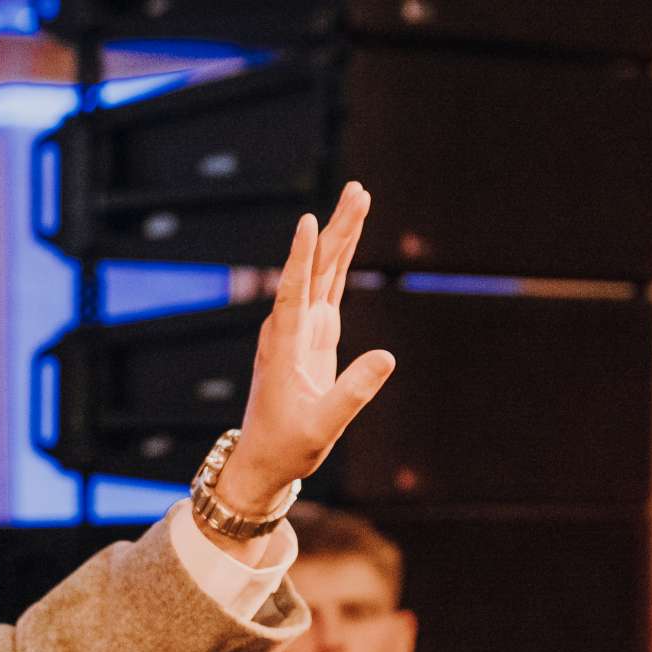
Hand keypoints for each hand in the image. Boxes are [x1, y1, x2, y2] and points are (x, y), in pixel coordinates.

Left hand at [215, 181, 397, 516]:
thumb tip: (386, 357)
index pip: (293, 292)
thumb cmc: (287, 447)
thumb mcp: (321, 428)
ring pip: (322, 272)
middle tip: (357, 191)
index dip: (301, 257)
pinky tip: (349, 234)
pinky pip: (328, 288)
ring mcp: (300, 329)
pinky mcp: (313, 335)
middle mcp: (288, 329)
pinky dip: (340, 261)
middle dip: (336, 230)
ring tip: (359, 196)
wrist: (264, 460)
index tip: (308, 221)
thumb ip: (352, 394)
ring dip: (340, 236)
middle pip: (314, 269)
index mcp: (284, 347)